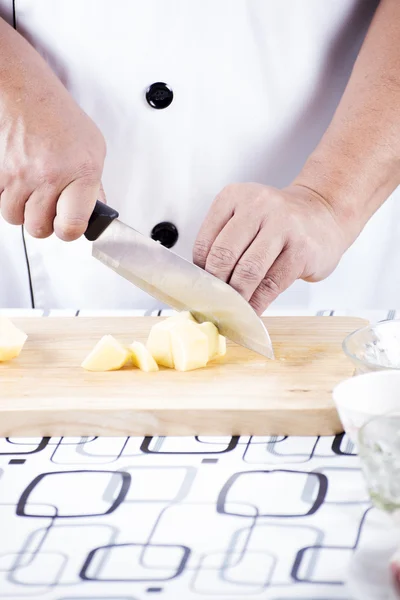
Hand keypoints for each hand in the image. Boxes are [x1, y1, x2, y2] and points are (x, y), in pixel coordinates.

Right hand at [0, 20, 105, 240]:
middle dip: (43, 222)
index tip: (67, 226)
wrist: (28, 93)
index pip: (71, 226)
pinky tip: (18, 182)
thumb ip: (94, 187)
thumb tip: (95, 214)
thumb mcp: (94, 151)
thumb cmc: (62, 120)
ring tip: (33, 191)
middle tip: (49, 206)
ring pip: (14, 217)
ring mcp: (20, 174)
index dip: (68, 231)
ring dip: (23, 210)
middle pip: (38, 228)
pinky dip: (6, 197)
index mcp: (80, 174)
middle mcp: (48, 176)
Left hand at [193, 183, 350, 313]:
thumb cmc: (279, 222)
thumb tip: (204, 283)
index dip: (199, 272)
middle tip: (213, 303)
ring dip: (237, 297)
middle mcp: (258, 206)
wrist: (324, 213)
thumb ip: (224, 241)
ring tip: (232, 310)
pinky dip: (258, 302)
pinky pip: (272, 284)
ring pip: (248, 271)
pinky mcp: (301, 249)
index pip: (206, 241)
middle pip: (224, 255)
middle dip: (216, 286)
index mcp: (234, 196)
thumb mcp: (245, 217)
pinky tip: (252, 311)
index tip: (200, 289)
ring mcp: (283, 226)